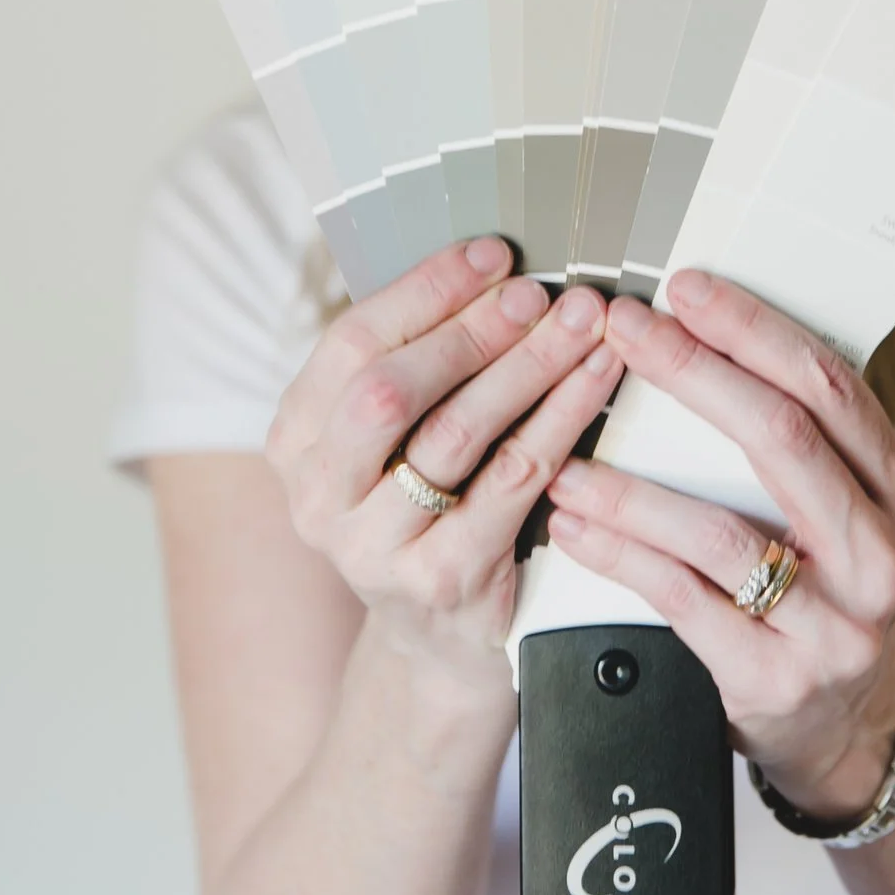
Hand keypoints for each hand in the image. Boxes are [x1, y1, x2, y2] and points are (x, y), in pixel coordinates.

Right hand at [264, 238, 619, 689]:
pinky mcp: (439, 579)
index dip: (426, 290)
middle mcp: (320, 496)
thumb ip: (419, 366)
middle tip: (542, 293)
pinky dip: (561, 418)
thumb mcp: (396, 441)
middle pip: (390, 388)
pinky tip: (597, 380)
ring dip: (528, 366)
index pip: (352, 342)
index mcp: (297, 439)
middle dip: (473, 329)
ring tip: (583, 323)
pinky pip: (510, 481)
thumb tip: (497, 269)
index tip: (494, 255)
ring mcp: (373, 546)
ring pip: (455, 433)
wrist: (443, 639)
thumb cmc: (431, 509)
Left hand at [541, 269, 894, 823]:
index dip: (754, 331)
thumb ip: (802, 444)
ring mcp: (832, 624)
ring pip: (722, 531)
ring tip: (569, 455)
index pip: (831, 388)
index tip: (687, 290)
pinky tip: (577, 526)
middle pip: (782, 439)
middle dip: (693, 373)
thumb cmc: (825, 595)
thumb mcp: (843, 516)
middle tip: (626, 332)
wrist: (843, 727)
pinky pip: (682, 599)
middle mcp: (879, 556)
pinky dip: (620, 555)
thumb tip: (703, 333)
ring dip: (632, 487)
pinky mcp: (774, 677)